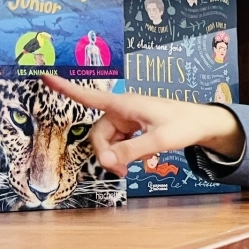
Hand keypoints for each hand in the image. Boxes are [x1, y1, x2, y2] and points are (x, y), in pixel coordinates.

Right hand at [41, 75, 243, 176]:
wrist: (203, 124)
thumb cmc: (184, 125)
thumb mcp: (159, 140)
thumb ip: (132, 151)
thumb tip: (106, 162)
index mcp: (124, 104)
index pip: (90, 97)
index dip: (67, 89)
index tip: (45, 77)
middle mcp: (122, 110)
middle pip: (98, 133)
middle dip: (104, 153)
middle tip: (120, 172)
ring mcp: (127, 119)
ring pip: (108, 141)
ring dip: (113, 156)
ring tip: (128, 171)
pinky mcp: (134, 127)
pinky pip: (118, 142)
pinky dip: (121, 154)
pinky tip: (132, 163)